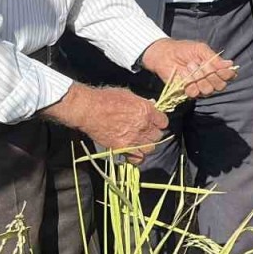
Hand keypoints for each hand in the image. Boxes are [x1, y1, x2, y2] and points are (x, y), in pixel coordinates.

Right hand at [50, 84, 167, 163]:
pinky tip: (132, 152)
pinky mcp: (123, 148)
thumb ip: (142, 103)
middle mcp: (143, 126)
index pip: (163, 122)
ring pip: (150, 149)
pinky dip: (136, 157)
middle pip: (158, 136)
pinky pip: (137, 158)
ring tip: (139, 142)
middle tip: (145, 133)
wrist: (88, 110)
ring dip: (146, 146)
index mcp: (146, 111)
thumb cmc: (105, 98)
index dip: (159, 123)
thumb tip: (150, 106)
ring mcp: (133, 138)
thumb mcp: (128, 94)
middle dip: (152, 134)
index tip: (154, 123)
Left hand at [140, 38, 236, 99]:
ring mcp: (199, 88)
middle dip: (210, 74)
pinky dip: (189, 82)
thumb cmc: (184, 50)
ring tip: (190, 66)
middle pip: (220, 86)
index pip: (229, 76)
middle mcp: (210, 81)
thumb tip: (230, 64)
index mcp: (216, 69)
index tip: (218, 67)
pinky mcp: (188, 92)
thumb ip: (214, 58)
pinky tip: (184, 74)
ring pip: (208, 90)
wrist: (166, 54)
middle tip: (201, 64)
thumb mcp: (201, 49)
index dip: (226, 73)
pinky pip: (194, 93)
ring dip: (198, 77)